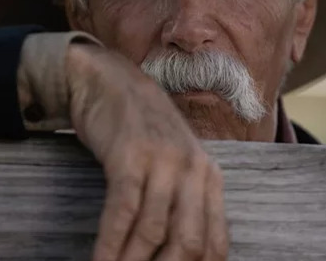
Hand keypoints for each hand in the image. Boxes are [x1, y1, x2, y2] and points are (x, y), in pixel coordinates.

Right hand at [66, 43, 228, 260]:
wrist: (111, 81)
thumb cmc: (140, 130)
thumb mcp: (173, 163)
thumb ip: (183, 202)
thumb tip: (176, 253)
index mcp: (208, 177)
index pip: (215, 244)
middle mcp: (193, 170)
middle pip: (188, 245)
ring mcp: (162, 161)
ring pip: (153, 233)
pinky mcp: (130, 155)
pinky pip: (123, 211)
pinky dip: (110, 244)